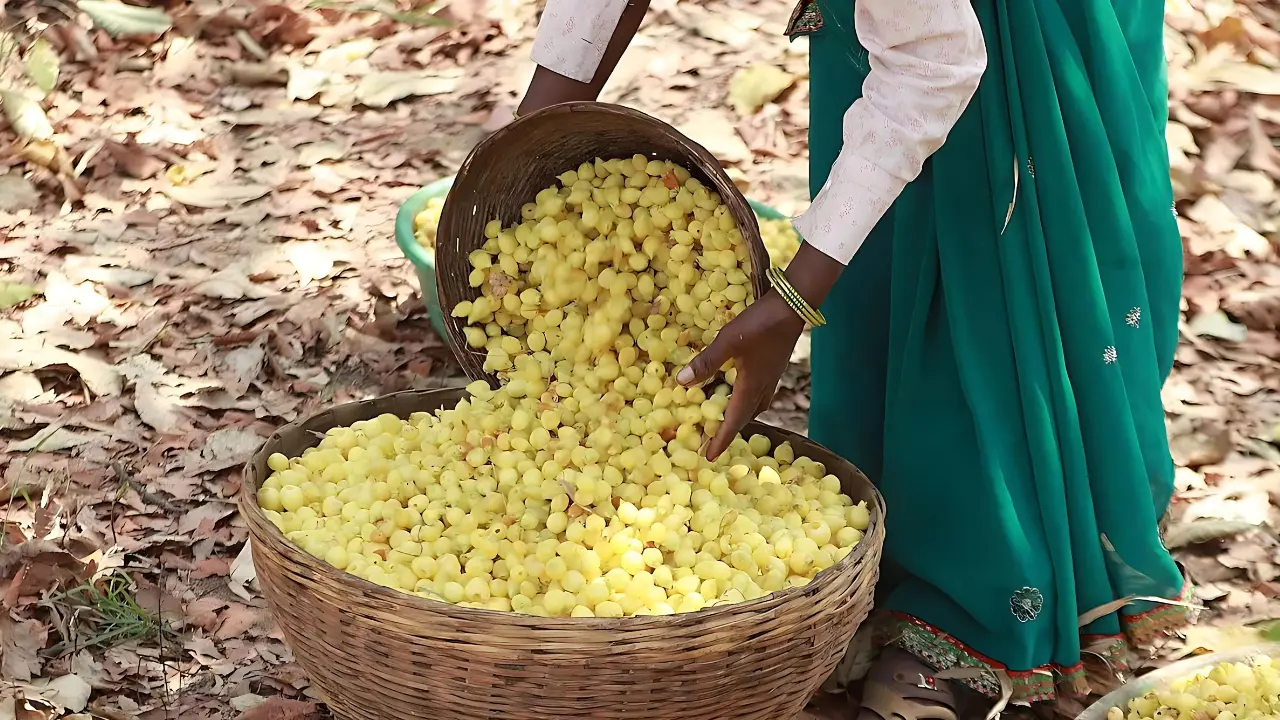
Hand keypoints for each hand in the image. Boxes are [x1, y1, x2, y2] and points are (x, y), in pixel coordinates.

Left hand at [676, 291, 805, 460]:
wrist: (793, 306)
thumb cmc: (760, 324)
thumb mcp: (728, 341)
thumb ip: (706, 361)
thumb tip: (681, 382)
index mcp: (750, 385)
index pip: (734, 420)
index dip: (721, 439)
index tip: (709, 456)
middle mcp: (763, 386)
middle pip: (745, 417)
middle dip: (730, 431)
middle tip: (713, 441)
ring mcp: (771, 376)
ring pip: (756, 405)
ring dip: (741, 416)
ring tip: (727, 421)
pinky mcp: (774, 365)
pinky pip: (760, 392)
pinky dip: (749, 400)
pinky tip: (743, 390)